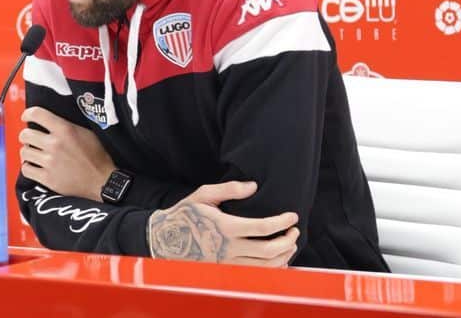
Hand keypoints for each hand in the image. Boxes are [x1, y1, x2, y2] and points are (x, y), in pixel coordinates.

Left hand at [19, 107, 115, 201]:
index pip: (37, 114)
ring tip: (33, 152)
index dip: (28, 114)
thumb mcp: (87, 133)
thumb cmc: (97, 157)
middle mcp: (55, 144)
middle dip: (26, 135)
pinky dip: (28, 167)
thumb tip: (52, 121)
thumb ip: (68, 126)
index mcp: (65, 130)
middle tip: (30, 138)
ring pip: (24, 152)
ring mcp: (50, 162)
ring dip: (27, 151)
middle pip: (25, 134)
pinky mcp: (48, 179)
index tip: (26, 117)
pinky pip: (26, 169)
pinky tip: (34, 165)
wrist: (102, 181)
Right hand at [147, 181, 299, 266]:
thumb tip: (253, 186)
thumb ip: (229, 188)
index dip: (282, 222)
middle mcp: (228, 249)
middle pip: (269, 250)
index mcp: (225, 227)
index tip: (292, 216)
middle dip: (288, 240)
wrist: (166, 240)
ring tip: (290, 244)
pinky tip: (278, 259)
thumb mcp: (203, 194)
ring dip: (284, 255)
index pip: (263, 227)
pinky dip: (273, 269)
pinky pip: (257, 275)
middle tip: (294, 231)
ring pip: (266, 267)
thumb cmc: (185, 214)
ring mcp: (228, 264)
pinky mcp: (227, 272)